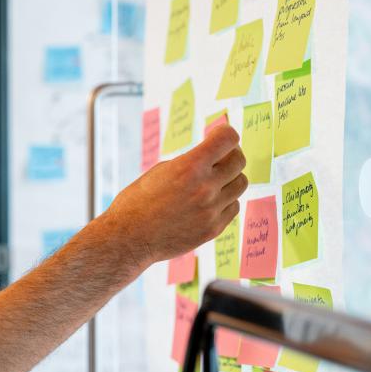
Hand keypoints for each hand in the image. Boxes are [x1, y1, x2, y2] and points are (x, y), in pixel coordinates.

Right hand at [103, 124, 246, 268]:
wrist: (129, 237)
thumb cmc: (139, 201)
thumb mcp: (162, 170)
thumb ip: (191, 162)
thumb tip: (215, 156)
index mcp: (189, 166)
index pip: (228, 138)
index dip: (226, 133)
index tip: (220, 136)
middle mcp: (204, 187)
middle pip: (239, 161)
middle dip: (231, 154)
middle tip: (220, 157)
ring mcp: (211, 210)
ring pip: (240, 184)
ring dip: (230, 179)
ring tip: (213, 182)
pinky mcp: (213, 229)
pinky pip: (233, 207)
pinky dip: (225, 201)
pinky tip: (208, 202)